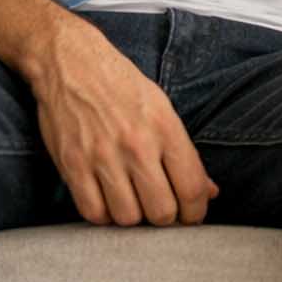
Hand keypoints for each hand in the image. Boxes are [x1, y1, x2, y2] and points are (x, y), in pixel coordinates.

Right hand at [26, 18, 216, 227]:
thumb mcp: (163, 109)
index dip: (196, 212)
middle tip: (161, 210)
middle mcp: (136, 145)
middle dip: (166, 219)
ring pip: (127, 218)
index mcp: (165, 128)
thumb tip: (209, 191)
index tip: (191, 216)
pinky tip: (108, 202)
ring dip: (134, 218)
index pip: (191, 188)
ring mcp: (102, 156)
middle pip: (161, 211)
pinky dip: (103, 216)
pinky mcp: (72, 165)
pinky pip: (93, 212)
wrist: (71, 63)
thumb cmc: (121, 85)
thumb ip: (186, 154)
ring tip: (133, 203)